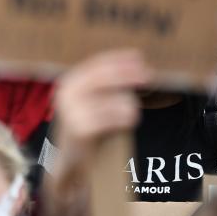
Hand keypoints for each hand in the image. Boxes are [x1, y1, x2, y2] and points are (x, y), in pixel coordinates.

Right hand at [52, 49, 150, 186]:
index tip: (140, 57)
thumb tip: (137, 60)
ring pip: (116, 99)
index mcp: (70, 82)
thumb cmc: (88, 124)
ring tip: (129, 115)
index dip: (119, 59)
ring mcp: (72, 110)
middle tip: (148, 76)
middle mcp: (67, 93)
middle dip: (129, 75)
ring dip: (130, 105)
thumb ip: (108, 81)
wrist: (70, 158)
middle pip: (105, 76)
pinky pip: (115, 117)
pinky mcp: (81, 128)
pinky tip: (127, 123)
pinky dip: (126, 119)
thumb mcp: (92, 97)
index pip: (97, 63)